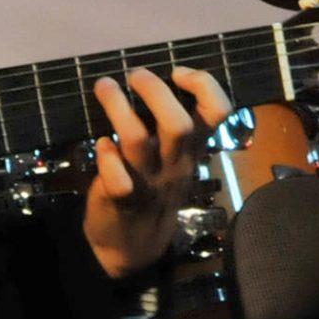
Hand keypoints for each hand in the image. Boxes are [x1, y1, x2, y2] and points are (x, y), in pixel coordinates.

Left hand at [80, 66, 234, 278]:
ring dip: (117, 107)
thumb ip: (172, 125)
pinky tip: (101, 145)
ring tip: (105, 86)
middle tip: (135, 75)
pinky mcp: (122, 199)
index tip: (177, 72)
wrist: (132, 246)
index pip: (218, 112)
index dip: (203, 84)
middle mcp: (175, 164)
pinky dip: (104, 154)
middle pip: (177, 124)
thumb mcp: (175, 158)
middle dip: (155, 91)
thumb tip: (155, 79)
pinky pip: (115, 177)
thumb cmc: (152, 187)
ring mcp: (149, 182)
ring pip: (136, 140)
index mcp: (192, 150)